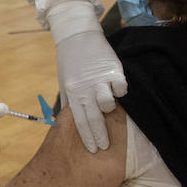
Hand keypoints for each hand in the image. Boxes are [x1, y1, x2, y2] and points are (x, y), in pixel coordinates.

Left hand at [55, 31, 126, 151]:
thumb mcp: (65, 83)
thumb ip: (69, 101)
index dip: (87, 136)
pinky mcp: (112, 69)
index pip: (79, 120)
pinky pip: (120, 87)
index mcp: (72, 92)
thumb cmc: (70, 63)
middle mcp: (85, 88)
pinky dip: (121, 92)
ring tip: (111, 111)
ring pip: (107, 103)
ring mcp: (98, 79)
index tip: (93, 149)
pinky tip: (120, 93)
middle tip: (105, 148)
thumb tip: (66, 121)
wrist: (76, 37)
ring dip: (109, 110)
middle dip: (99, 135)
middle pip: (93, 117)